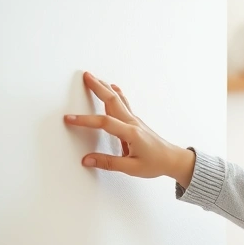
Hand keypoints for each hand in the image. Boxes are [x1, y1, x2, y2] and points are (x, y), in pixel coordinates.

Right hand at [63, 72, 194, 186]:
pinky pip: (123, 104)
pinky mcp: (135, 121)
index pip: (105, 122)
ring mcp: (135, 120)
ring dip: (105, 88)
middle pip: (112, 101)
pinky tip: (113, 88)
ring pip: (118, 99)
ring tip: (94, 78)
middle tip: (85, 76)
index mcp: (131, 133)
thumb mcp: (132, 168)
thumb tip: (87, 160)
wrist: (173, 159)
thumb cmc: (156, 163)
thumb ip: (109, 163)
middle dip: (98, 88)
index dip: (86, 120)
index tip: (70, 119)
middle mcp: (133, 123)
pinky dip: (115, 94)